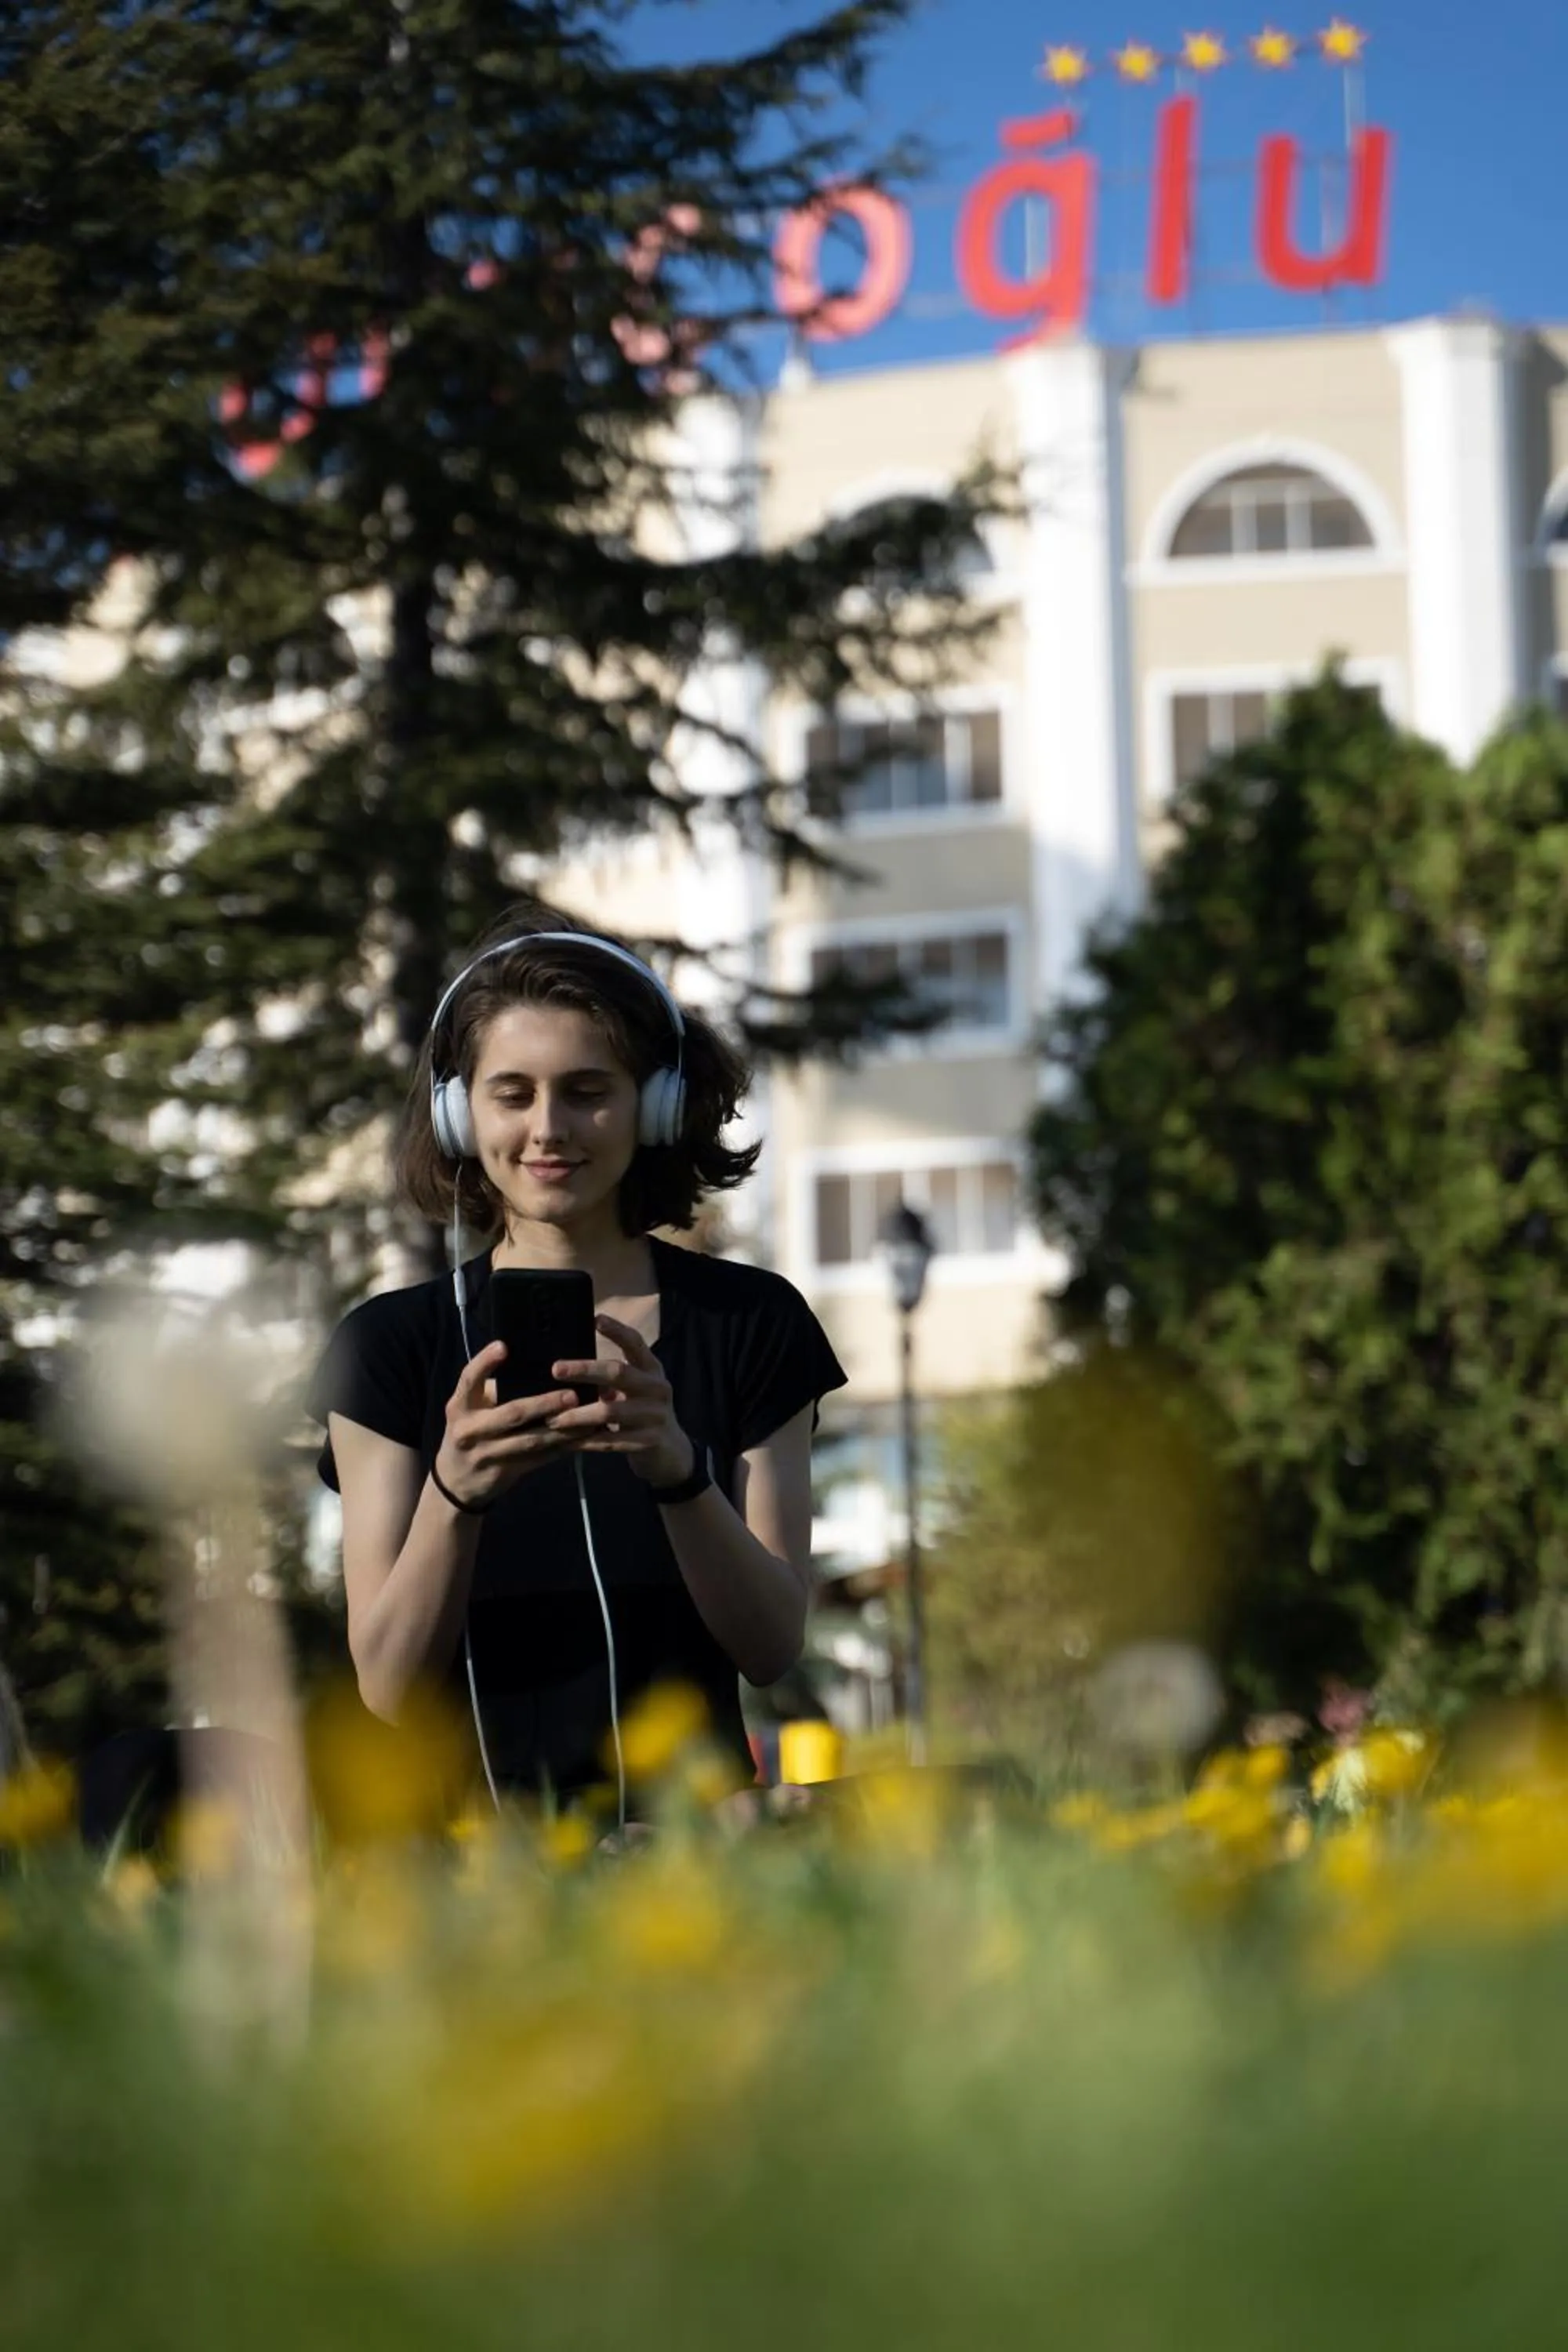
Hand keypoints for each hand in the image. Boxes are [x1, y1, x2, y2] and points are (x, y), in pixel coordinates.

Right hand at [431, 1341, 589, 1511]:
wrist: (456, 1481)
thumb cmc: (469, 1431)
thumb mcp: (469, 1410)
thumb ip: (491, 1392)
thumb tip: (535, 1366)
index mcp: (460, 1406)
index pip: (469, 1380)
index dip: (485, 1362)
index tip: (504, 1346)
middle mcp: (469, 1429)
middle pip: (511, 1414)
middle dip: (543, 1404)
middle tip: (571, 1395)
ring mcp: (487, 1454)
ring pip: (530, 1440)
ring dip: (561, 1430)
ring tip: (587, 1417)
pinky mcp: (505, 1471)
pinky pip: (538, 1458)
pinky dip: (561, 1447)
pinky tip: (582, 1438)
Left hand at [546, 1313, 695, 1488]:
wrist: (671, 1452)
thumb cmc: (643, 1412)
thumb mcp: (635, 1390)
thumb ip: (612, 1377)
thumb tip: (568, 1366)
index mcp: (652, 1370)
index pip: (635, 1343)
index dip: (617, 1331)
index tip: (596, 1318)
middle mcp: (657, 1388)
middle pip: (619, 1373)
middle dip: (585, 1370)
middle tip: (556, 1369)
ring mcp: (655, 1415)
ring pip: (611, 1412)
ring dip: (578, 1415)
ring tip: (552, 1419)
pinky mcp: (649, 1441)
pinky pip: (612, 1442)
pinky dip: (588, 1442)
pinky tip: (567, 1443)